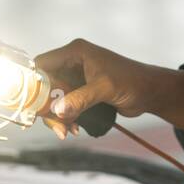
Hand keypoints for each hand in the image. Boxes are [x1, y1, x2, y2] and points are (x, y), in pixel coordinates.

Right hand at [34, 39, 183, 139]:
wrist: (150, 92)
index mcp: (75, 52)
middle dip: (48, 107)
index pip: (42, 64)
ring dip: (58, 116)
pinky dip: (66, 118)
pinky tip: (74, 128)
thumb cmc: (132, 82)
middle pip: (46, 86)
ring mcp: (77, 78)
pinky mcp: (82, 92)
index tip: (32, 103)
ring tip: (68, 131)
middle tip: (57, 125)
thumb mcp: (104, 89)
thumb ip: (80, 99)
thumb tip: (57, 111)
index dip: (33, 82)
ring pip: (55, 99)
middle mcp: (73, 63)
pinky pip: (66, 106)